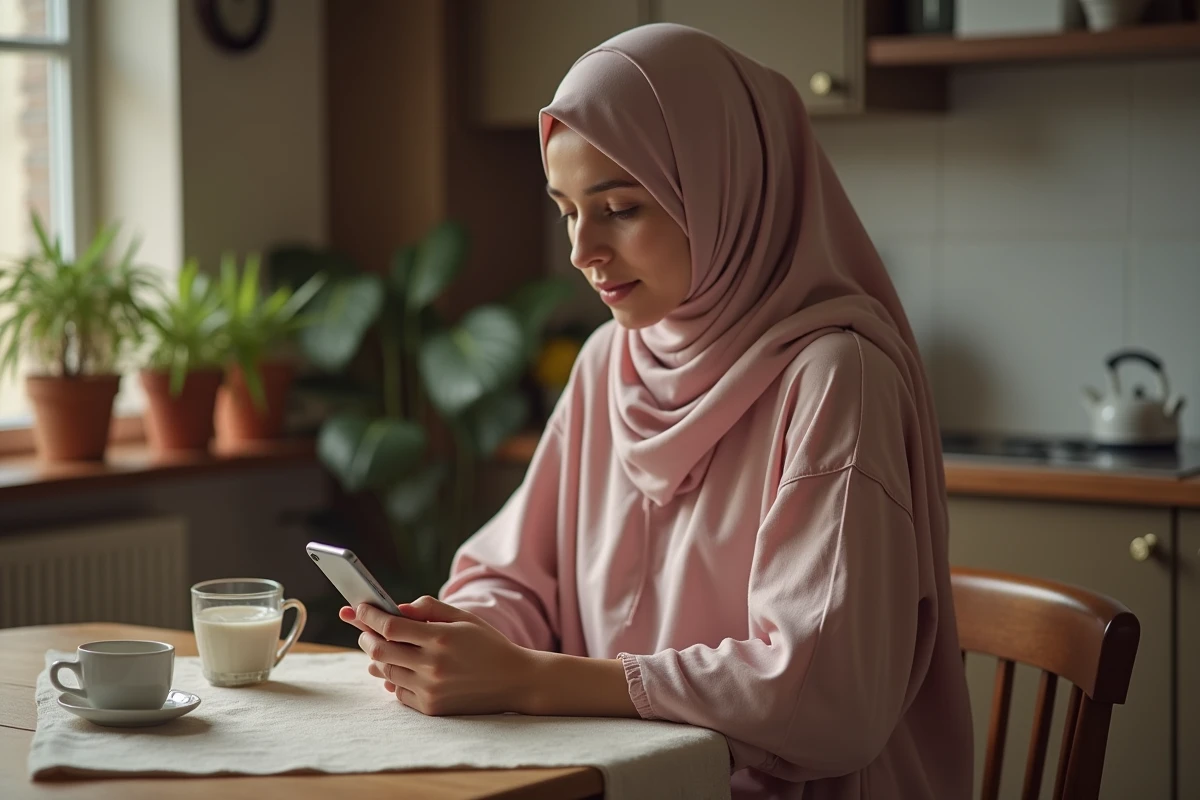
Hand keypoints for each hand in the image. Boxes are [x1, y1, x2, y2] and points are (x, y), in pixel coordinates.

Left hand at [339, 596, 536, 715]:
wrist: (514, 681)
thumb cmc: (488, 644)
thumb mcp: (464, 618)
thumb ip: (430, 609)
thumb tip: (397, 608)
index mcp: (441, 638)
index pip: (391, 626)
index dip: (370, 616)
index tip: (359, 608)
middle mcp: (433, 665)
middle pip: (381, 650)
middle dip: (366, 637)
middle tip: (364, 631)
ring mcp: (431, 689)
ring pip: (386, 672)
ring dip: (376, 658)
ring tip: (376, 648)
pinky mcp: (431, 708)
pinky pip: (398, 692)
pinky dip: (391, 679)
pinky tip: (393, 670)